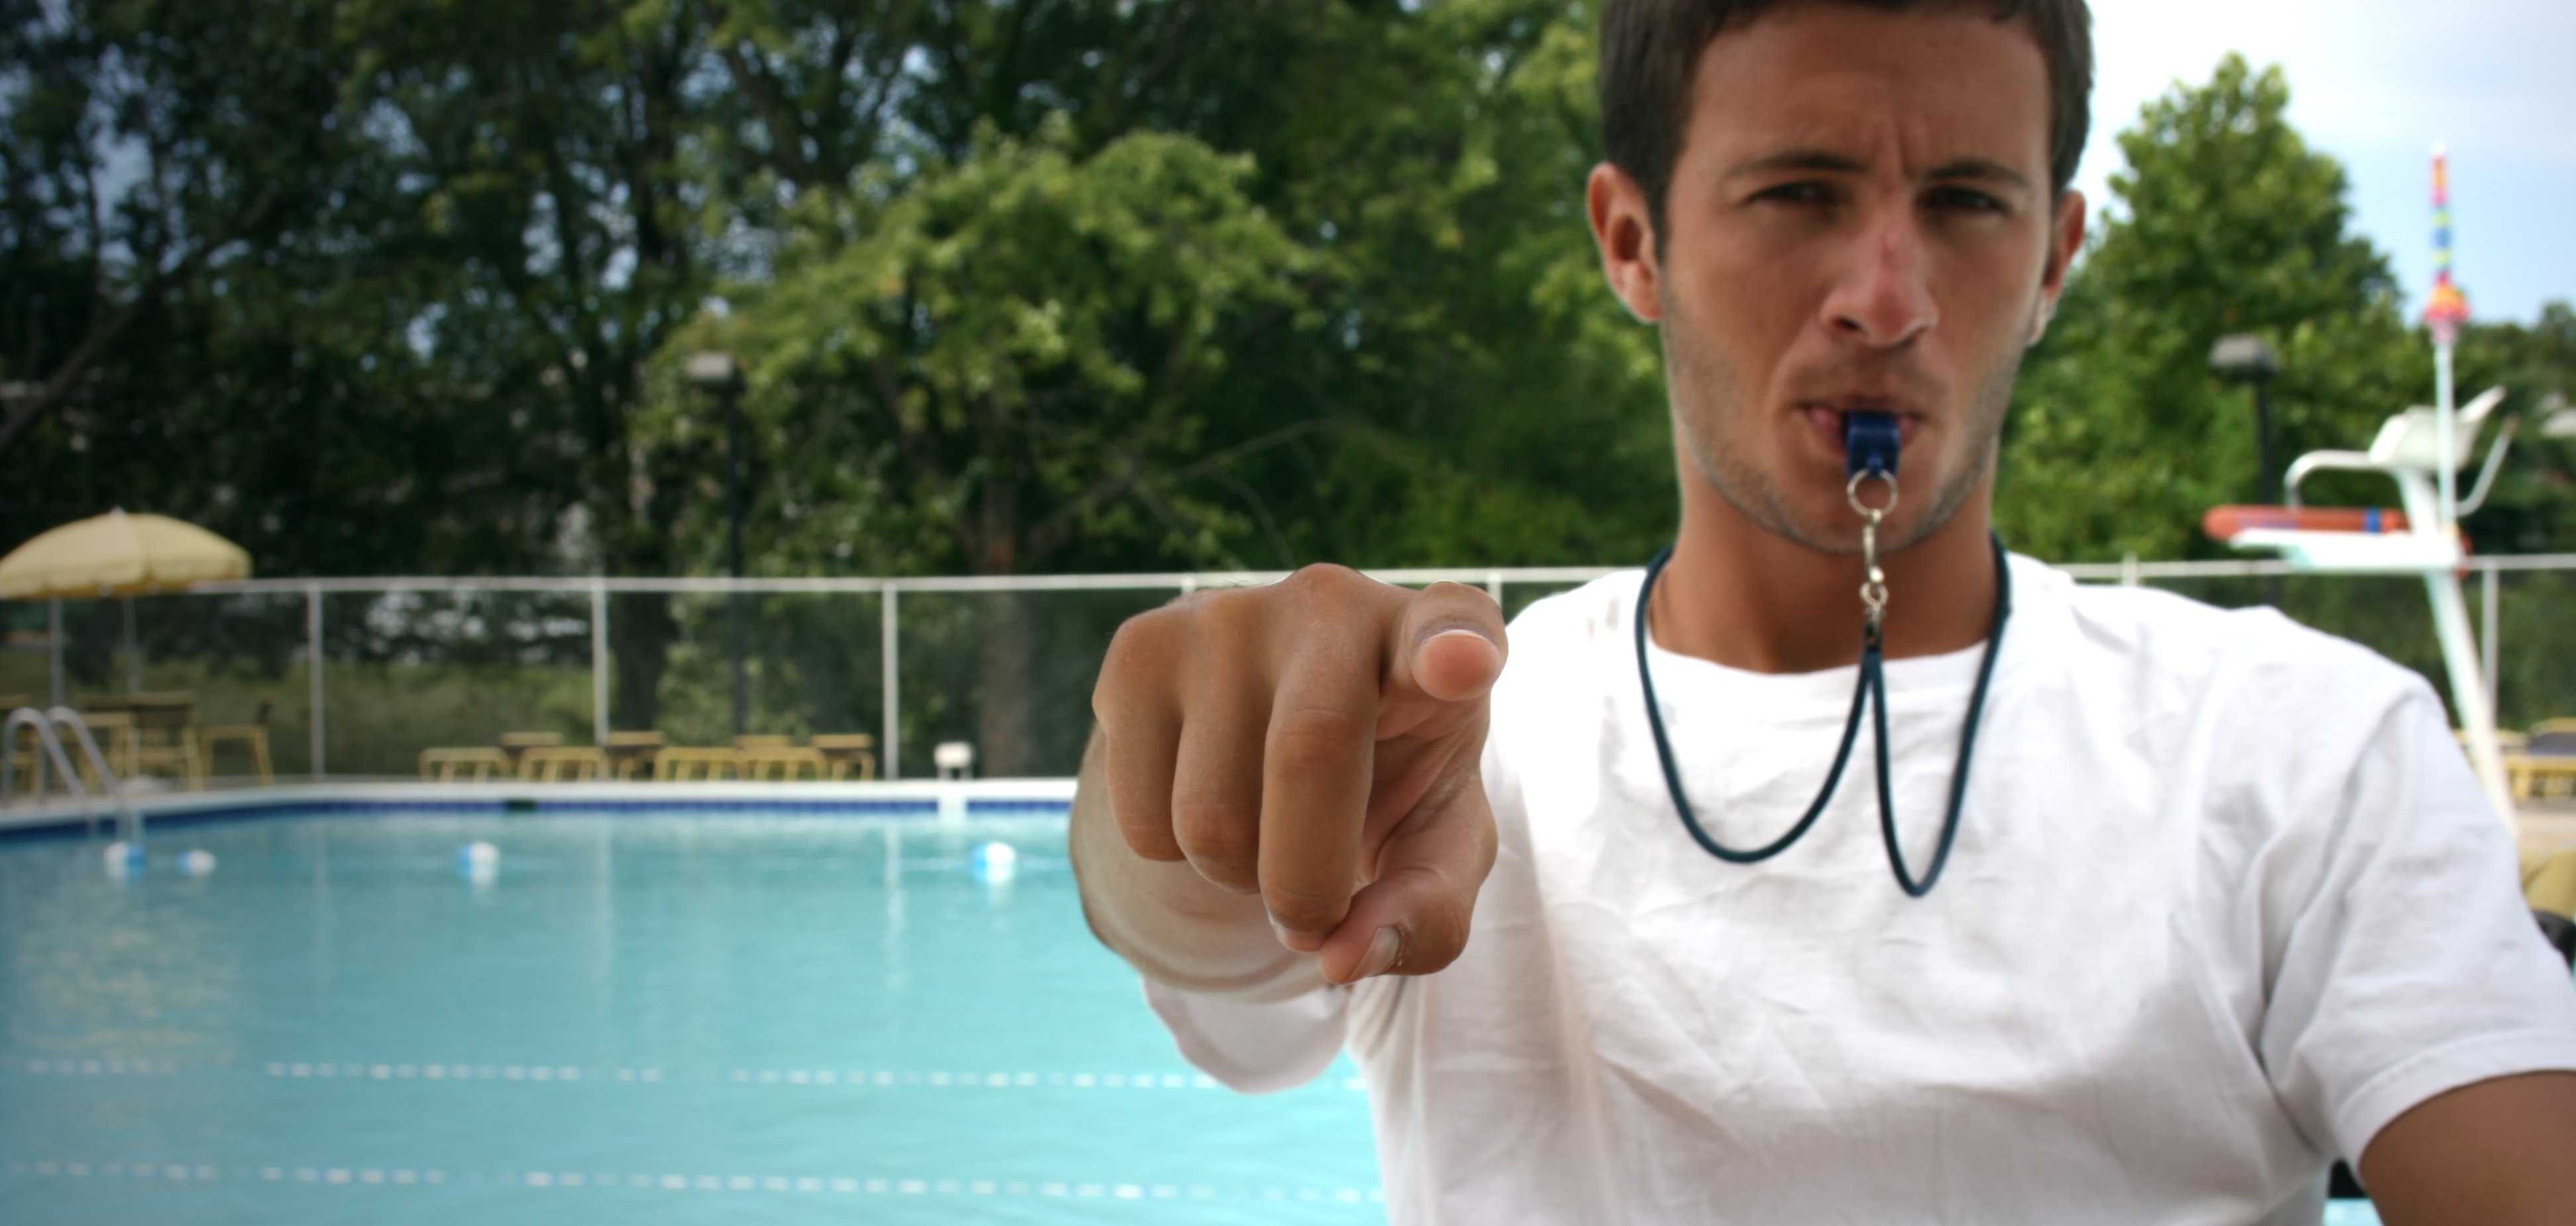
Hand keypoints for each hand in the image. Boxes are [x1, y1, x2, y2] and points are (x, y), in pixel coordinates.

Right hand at [1091, 565, 1505, 984]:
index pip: (1453, 625)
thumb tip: (1340, 960)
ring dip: (1237, 878)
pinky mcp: (1139, 650)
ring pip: (1209, 815)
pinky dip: (1175, 859)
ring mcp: (1225, 617)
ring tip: (1264, 836)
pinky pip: (1140, 820)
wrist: (1273, 715)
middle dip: (1306, 884)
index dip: (1455, 646)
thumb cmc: (1383, 780)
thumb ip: (1424, 911)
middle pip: (1307, 758)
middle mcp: (1332, 603)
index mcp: (1435, 638)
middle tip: (1313, 917)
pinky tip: (1207, 799)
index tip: (1463, 663)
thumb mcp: (1433, 847)